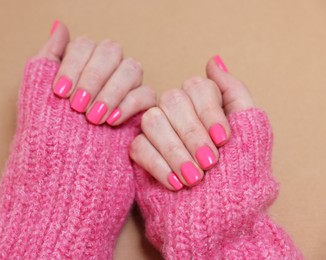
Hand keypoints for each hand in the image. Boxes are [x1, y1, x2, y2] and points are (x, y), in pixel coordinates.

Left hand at [38, 20, 155, 124]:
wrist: (64, 166)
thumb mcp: (38, 92)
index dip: (73, 65)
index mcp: (83, 62)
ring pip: (132, 68)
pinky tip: (111, 120)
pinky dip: (129, 105)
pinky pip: (146, 94)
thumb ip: (49, 57)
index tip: (60, 93)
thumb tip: (60, 26)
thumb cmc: (49, 129)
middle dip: (92, 78)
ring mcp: (126, 86)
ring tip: (94, 118)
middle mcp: (107, 69)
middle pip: (111, 50)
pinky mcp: (142, 107)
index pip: (85, 45)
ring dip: (111, 92)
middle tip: (77, 106)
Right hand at [130, 56, 253, 189]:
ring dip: (176, 151)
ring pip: (152, 121)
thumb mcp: (250, 132)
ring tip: (195, 178)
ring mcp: (157, 133)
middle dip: (192, 133)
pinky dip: (160, 166)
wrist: (219, 221)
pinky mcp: (140, 154)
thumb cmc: (239, 179)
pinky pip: (138, 147)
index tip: (224, 139)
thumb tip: (213, 61)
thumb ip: (234, 93)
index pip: (196, 87)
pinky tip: (177, 184)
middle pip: (171, 99)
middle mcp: (178, 114)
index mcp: (203, 106)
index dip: (209, 111)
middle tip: (210, 162)